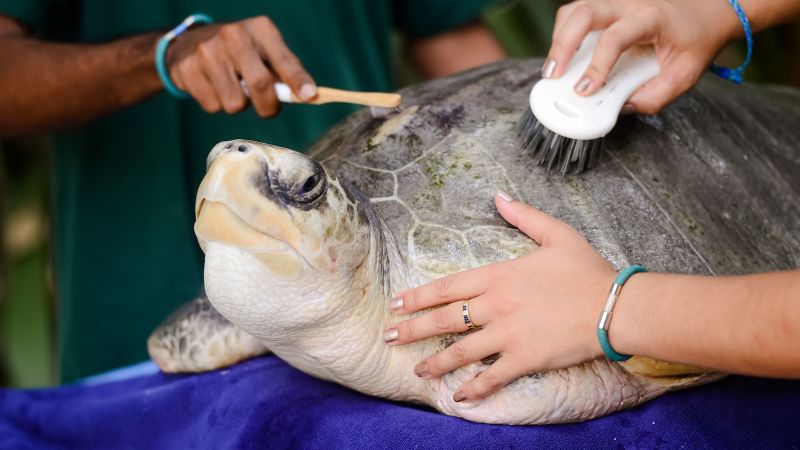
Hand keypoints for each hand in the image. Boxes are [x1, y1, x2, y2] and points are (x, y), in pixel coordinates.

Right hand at [166, 16, 315, 116]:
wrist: (189, 44)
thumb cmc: (239, 54)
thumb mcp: (263, 52)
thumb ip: (284, 72)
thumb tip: (307, 96)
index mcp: (260, 30)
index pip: (284, 59)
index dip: (298, 80)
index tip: (309, 96)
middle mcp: (234, 35)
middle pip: (261, 85)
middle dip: (268, 106)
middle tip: (267, 107)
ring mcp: (208, 51)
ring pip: (235, 103)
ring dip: (237, 105)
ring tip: (232, 88)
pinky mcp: (188, 68)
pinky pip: (213, 106)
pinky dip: (216, 104)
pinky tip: (213, 87)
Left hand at [384, 191, 616, 401]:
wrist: (617, 305)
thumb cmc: (588, 270)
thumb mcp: (557, 233)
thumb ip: (523, 216)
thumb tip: (498, 195)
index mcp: (500, 275)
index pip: (448, 286)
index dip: (419, 296)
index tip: (397, 304)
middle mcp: (497, 304)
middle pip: (445, 319)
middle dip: (413, 329)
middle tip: (390, 337)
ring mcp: (509, 333)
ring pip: (461, 350)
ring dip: (436, 363)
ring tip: (417, 371)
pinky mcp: (526, 358)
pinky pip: (493, 376)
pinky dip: (474, 387)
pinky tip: (458, 396)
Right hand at [542, 0, 740, 113]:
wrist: (707, 11)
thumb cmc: (696, 40)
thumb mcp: (685, 74)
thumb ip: (655, 96)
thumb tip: (622, 108)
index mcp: (651, 17)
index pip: (615, 38)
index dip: (596, 66)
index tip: (585, 90)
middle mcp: (630, 3)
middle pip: (584, 13)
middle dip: (562, 45)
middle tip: (553, 75)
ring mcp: (616, 1)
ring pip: (574, 10)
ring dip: (559, 38)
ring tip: (553, 68)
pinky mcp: (607, 6)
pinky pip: (576, 12)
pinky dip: (563, 32)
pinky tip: (563, 55)